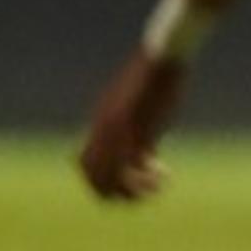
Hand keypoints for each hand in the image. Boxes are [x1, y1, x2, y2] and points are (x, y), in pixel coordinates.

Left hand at [78, 51, 188, 202]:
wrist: (163, 55)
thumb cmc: (157, 77)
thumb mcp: (140, 107)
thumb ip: (137, 131)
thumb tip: (145, 154)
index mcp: (101, 121)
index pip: (84, 164)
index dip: (98, 181)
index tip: (125, 183)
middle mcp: (105, 129)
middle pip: (95, 175)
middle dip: (114, 193)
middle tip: (140, 195)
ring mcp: (121, 129)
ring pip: (114, 176)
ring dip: (133, 191)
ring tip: (156, 189)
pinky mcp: (139, 128)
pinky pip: (136, 166)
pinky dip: (148, 179)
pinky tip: (166, 176)